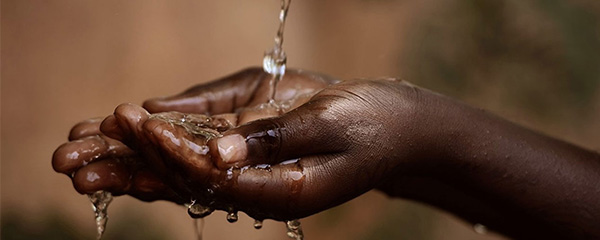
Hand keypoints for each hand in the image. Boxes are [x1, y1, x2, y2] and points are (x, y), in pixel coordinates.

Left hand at [97, 71, 428, 220]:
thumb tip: (217, 152)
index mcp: (282, 193)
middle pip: (184, 180)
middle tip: (73, 151)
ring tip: (85, 141)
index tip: (138, 122)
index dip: (173, 153)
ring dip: (134, 154)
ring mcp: (253, 172)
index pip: (213, 179)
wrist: (396, 126)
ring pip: (184, 167)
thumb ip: (275, 140)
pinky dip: (164, 138)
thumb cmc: (373, 124)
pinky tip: (131, 127)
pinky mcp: (252, 152)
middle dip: (129, 163)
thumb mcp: (331, 126)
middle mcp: (259, 189)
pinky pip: (201, 149)